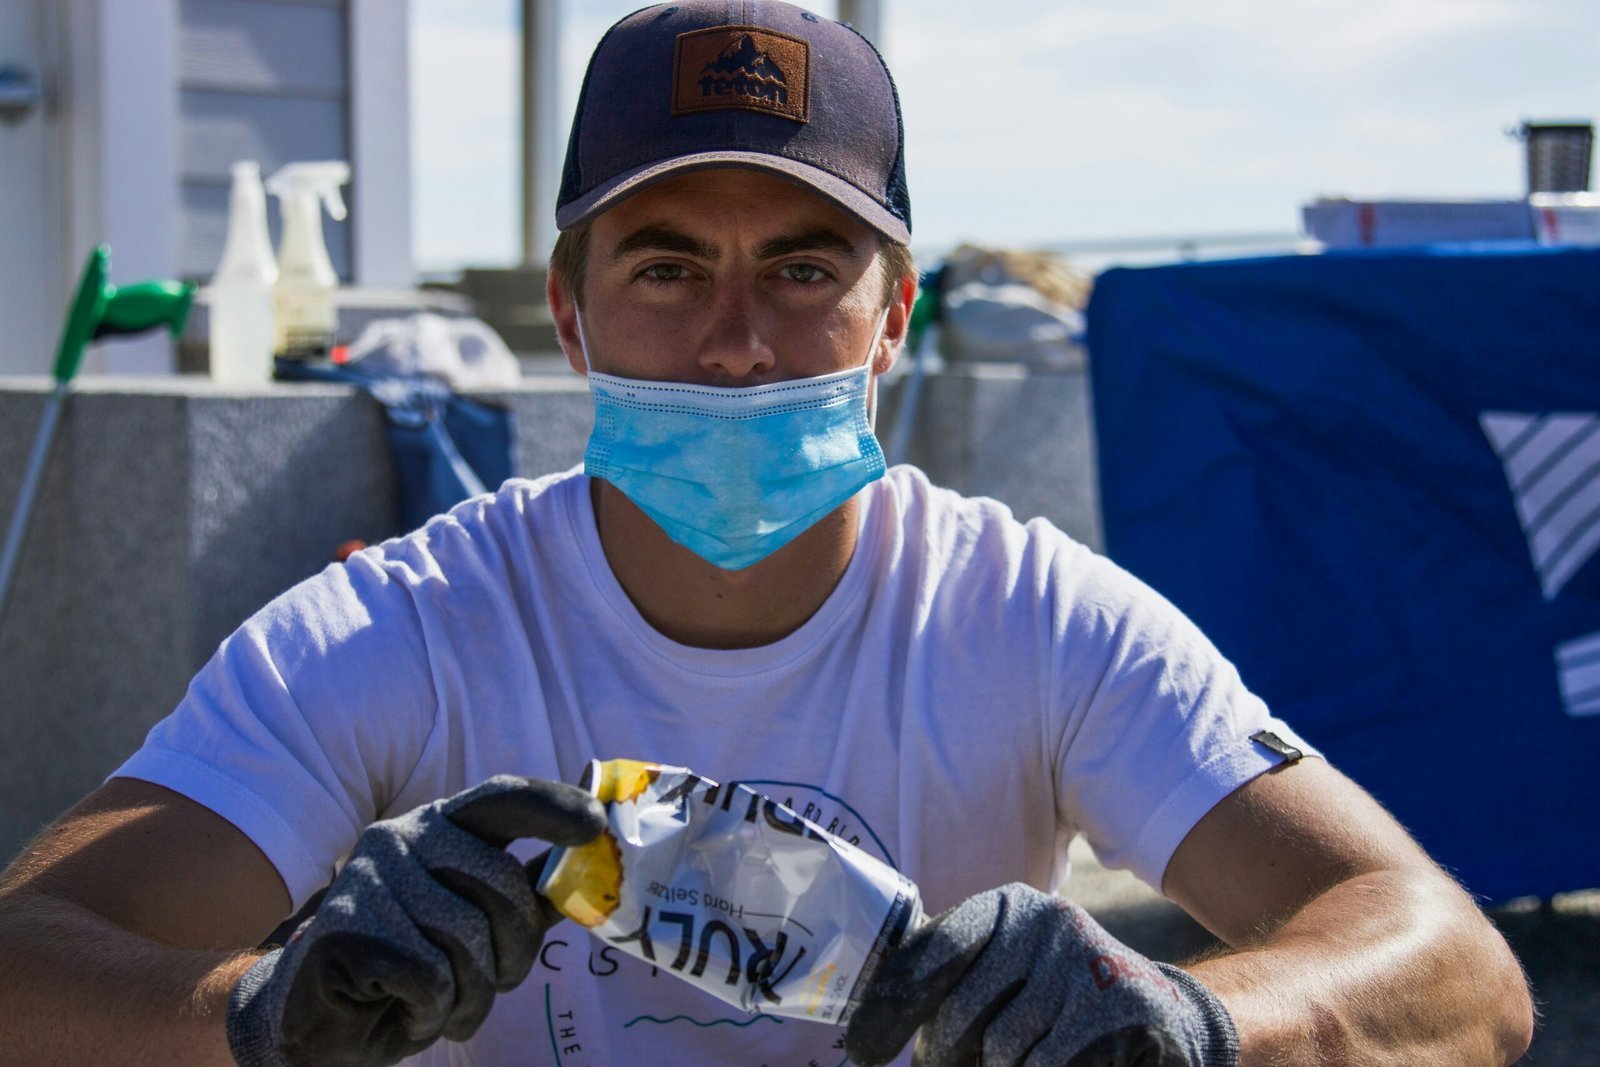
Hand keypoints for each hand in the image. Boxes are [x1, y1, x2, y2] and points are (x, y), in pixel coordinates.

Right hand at [226, 775, 604, 1066]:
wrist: (316, 1018)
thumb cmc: (410, 965)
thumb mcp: (475, 923)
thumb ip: (524, 892)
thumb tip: (587, 861)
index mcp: (435, 827)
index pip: (500, 798)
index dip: (551, 807)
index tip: (594, 825)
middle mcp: (400, 838)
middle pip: (501, 884)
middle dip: (516, 949)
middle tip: (499, 982)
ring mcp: (369, 880)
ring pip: (469, 939)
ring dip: (473, 993)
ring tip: (447, 1004)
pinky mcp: (347, 932)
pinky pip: (432, 978)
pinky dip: (434, 1011)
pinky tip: (408, 1010)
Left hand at [845, 883, 1237, 1066]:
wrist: (1166, 1018)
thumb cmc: (1059, 1000)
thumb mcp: (1006, 972)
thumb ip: (951, 980)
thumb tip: (868, 1027)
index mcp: (1005, 907)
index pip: (933, 952)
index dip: (891, 1006)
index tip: (861, 1051)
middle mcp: (1044, 920)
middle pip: (960, 1014)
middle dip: (946, 1058)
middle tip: (949, 1066)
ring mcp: (1084, 959)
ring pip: (1002, 1050)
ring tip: (1019, 1059)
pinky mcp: (1119, 1004)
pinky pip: (1044, 1064)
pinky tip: (1058, 1060)